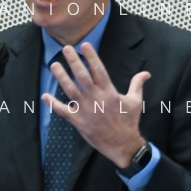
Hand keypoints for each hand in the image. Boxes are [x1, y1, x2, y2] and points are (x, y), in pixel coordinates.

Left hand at [42, 41, 150, 169]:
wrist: (123, 145)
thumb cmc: (129, 123)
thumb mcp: (136, 102)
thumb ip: (137, 84)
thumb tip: (146, 73)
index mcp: (109, 92)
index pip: (98, 70)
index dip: (91, 57)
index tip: (84, 45)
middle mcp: (96, 99)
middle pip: (82, 76)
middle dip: (74, 61)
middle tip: (66, 48)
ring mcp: (86, 110)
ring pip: (71, 90)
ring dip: (61, 77)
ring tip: (54, 65)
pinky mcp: (79, 122)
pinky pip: (64, 112)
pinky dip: (53, 104)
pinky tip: (45, 96)